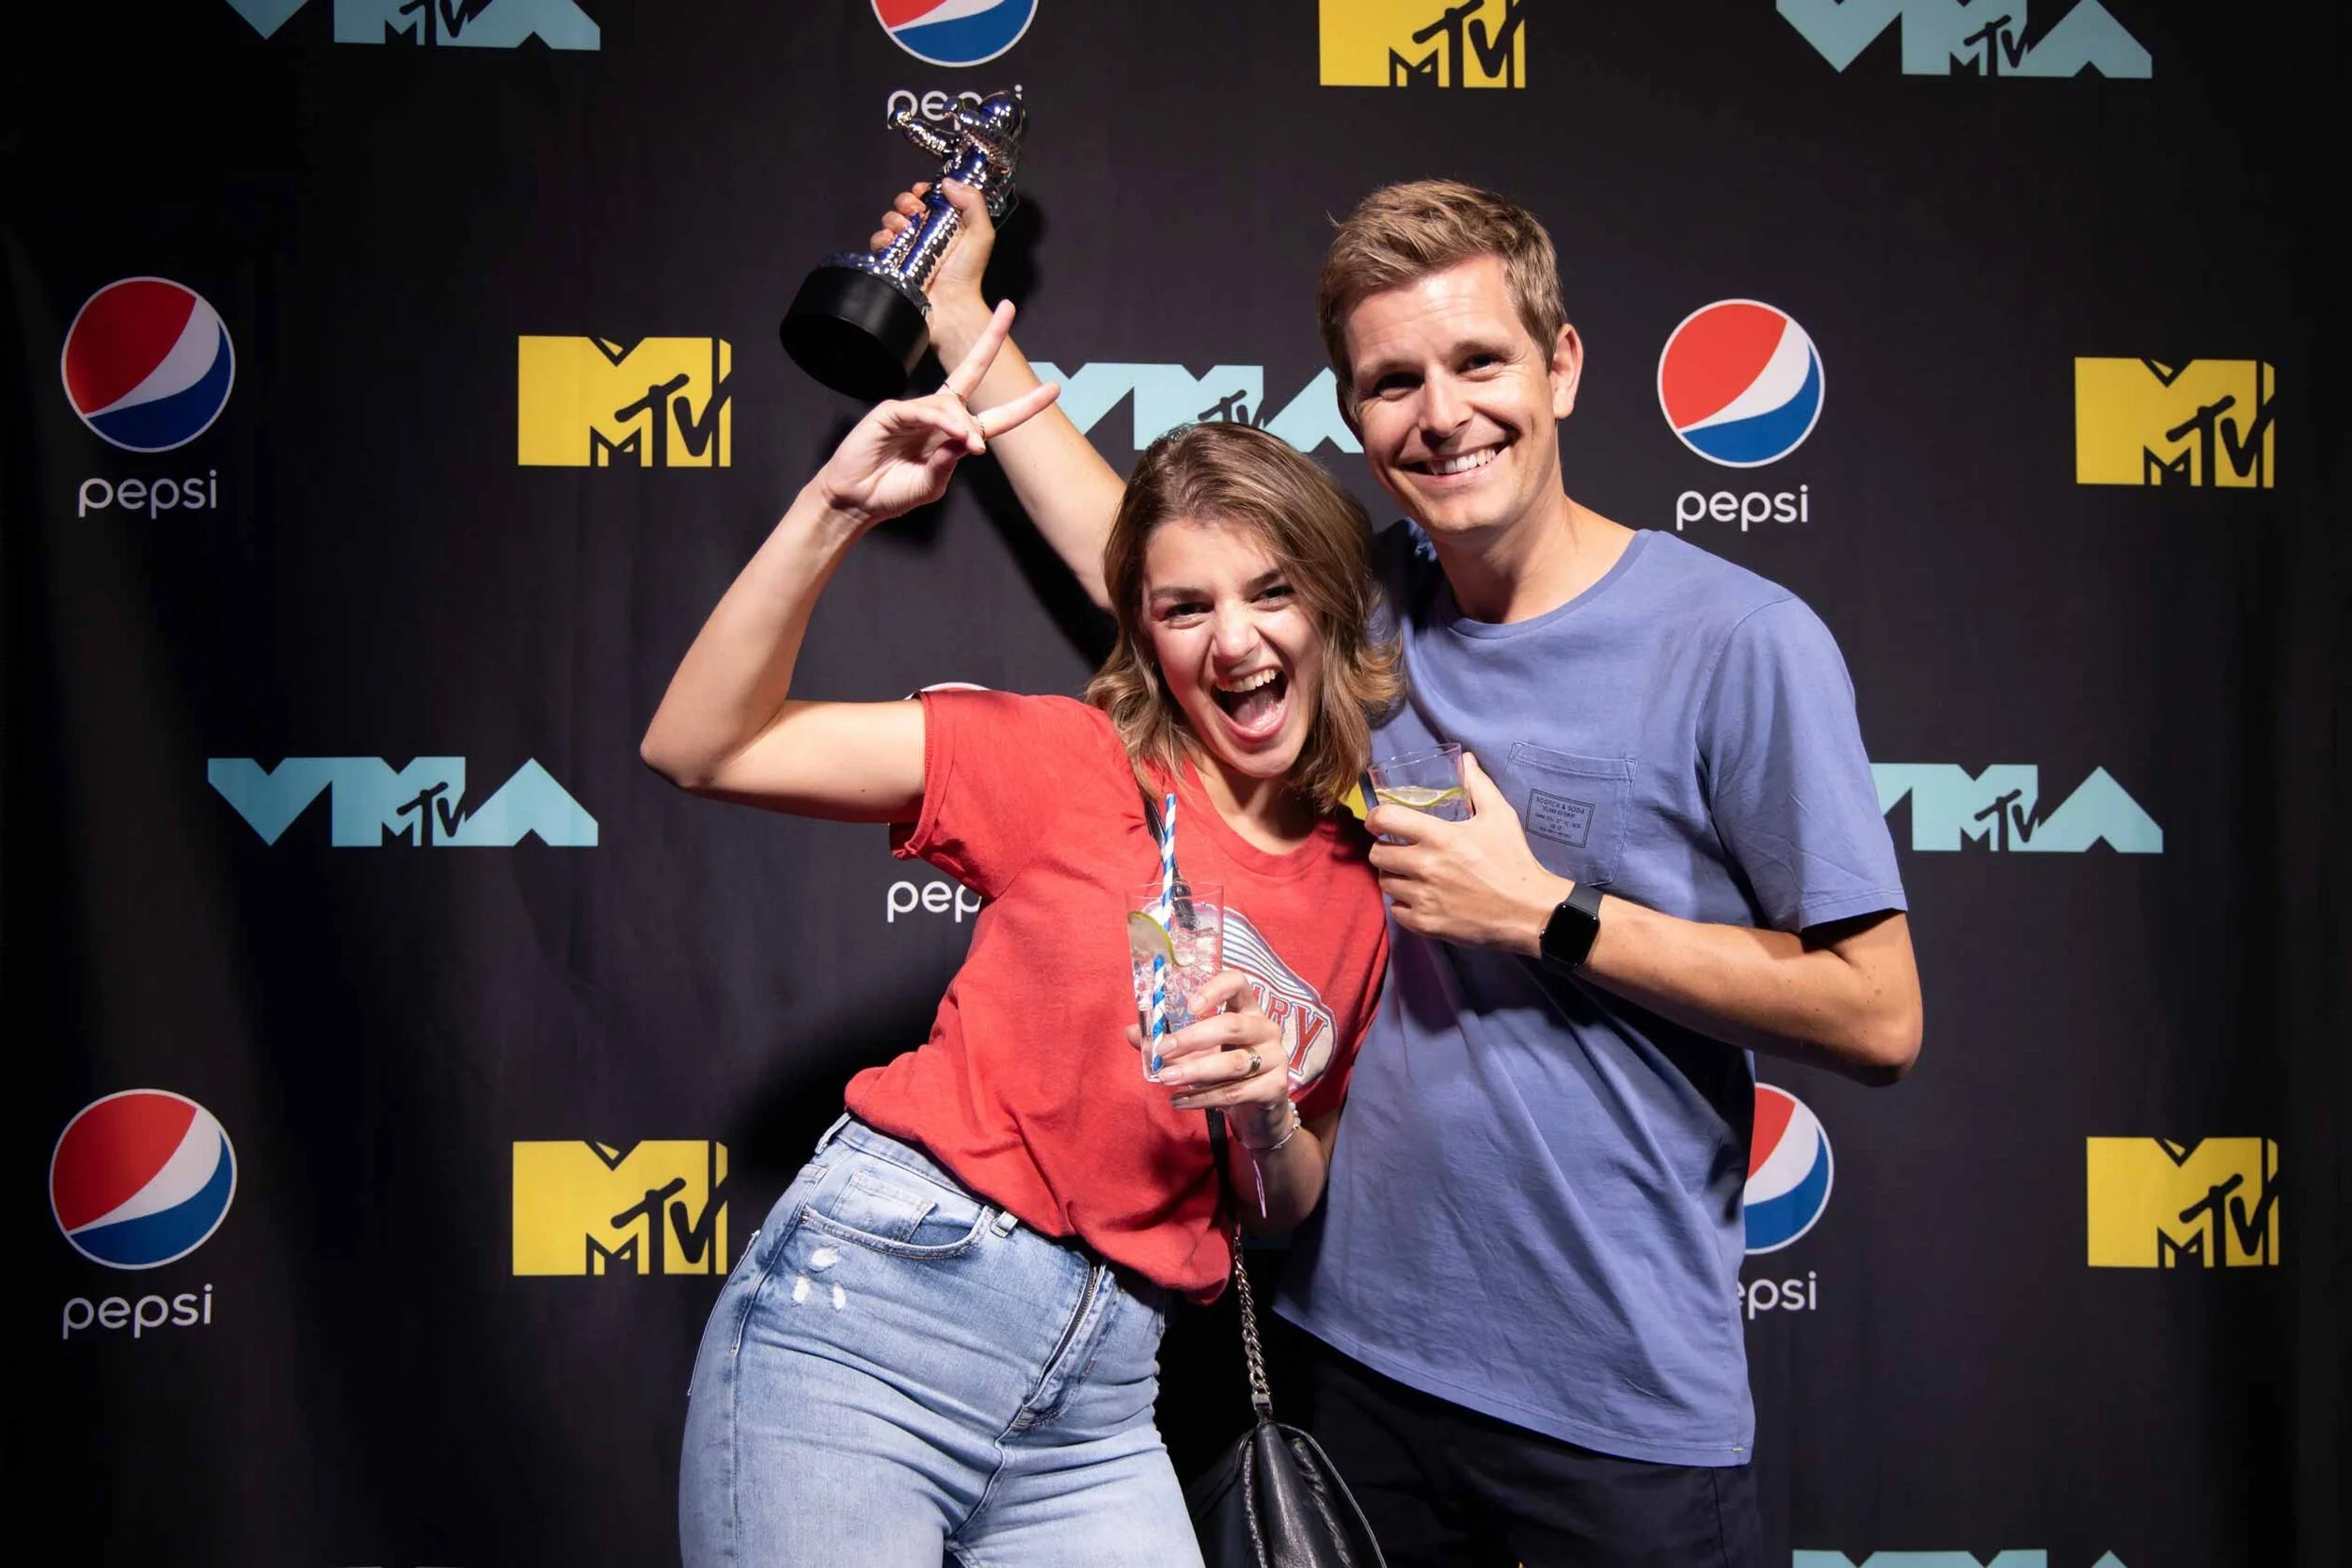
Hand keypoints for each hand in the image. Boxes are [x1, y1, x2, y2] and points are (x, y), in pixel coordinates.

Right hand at [809, 300, 1057, 528]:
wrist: (855, 501)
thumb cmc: (891, 493)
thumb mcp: (932, 484)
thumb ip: (950, 461)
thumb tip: (973, 438)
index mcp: (954, 436)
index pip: (995, 416)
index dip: (1024, 404)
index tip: (1053, 388)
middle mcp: (938, 417)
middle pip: (970, 371)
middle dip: (990, 340)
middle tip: (1008, 308)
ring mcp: (914, 411)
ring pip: (950, 402)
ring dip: (962, 422)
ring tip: (967, 442)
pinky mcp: (891, 412)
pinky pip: (923, 409)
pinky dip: (941, 420)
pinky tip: (952, 432)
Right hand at [869, 179, 994, 347]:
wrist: (951, 306)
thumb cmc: (968, 273)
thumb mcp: (981, 234)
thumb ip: (973, 203)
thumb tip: (948, 182)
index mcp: (945, 223)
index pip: (927, 197)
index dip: (923, 190)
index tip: (924, 192)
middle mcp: (924, 233)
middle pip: (905, 205)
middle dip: (906, 201)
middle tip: (915, 211)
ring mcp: (907, 247)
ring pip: (890, 220)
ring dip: (893, 218)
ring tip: (904, 229)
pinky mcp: (893, 262)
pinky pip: (878, 243)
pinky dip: (881, 238)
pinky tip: (891, 241)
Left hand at [1125, 971, 1293, 1138]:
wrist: (1257, 1112)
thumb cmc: (1224, 1072)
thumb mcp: (1197, 1053)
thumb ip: (1169, 1042)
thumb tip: (1131, 1032)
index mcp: (1247, 1009)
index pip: (1238, 983)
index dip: (1215, 989)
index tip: (1189, 1005)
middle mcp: (1265, 1028)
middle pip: (1232, 1025)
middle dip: (1193, 1038)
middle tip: (1162, 1051)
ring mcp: (1276, 1057)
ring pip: (1233, 1064)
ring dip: (1195, 1071)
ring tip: (1165, 1079)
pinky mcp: (1276, 1087)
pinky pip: (1235, 1093)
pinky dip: (1203, 1099)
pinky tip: (1179, 1101)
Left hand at [1367, 753, 1569, 955]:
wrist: (1528, 910)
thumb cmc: (1513, 860)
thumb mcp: (1500, 816)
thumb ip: (1479, 785)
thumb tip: (1466, 760)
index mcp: (1439, 836)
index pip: (1386, 819)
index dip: (1375, 818)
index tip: (1379, 822)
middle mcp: (1425, 865)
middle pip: (1377, 855)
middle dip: (1384, 849)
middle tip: (1399, 851)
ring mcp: (1423, 897)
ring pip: (1385, 883)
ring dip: (1394, 877)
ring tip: (1411, 875)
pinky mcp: (1426, 923)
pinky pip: (1396, 911)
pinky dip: (1404, 905)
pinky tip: (1419, 898)